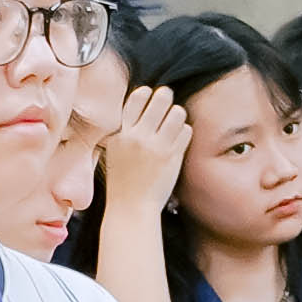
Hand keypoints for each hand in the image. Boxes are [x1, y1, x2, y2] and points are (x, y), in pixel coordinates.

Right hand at [93, 82, 189, 222]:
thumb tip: (141, 105)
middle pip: (160, 99)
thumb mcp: (115, 151)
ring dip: (178, 115)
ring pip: (177, 112)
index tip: (149, 98)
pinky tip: (178, 140)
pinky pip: (186, 131)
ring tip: (174, 123)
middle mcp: (138, 137)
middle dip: (166, 98)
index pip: (136, 98)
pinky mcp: (173, 157)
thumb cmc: (122, 181)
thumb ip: (126, 130)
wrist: (131, 208)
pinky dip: (184, 132)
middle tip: (167, 102)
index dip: (146, 93)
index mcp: (121, 134)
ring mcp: (157, 147)